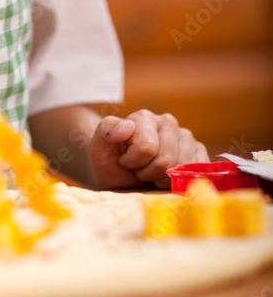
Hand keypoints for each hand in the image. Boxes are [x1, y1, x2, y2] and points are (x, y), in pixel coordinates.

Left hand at [89, 110, 208, 188]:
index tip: (125, 161)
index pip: (147, 148)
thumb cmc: (108, 160)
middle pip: (166, 160)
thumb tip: (128, 126)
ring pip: (183, 167)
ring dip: (164, 179)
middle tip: (139, 170)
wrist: (119, 175)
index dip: (134, 163)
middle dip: (149, 172)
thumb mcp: (98, 147)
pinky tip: (169, 176)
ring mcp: (185, 136)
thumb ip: (106, 132)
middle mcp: (167, 122)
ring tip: (152, 172)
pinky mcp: (198, 152)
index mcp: (144, 117)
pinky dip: (183, 180)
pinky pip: (199, 169)